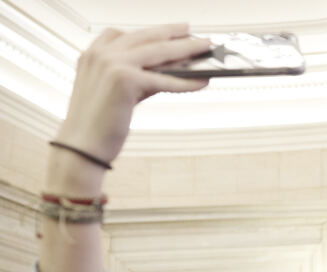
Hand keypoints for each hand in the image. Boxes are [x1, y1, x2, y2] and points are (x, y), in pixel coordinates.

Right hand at [54, 24, 208, 168]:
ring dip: (186, 48)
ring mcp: (111, 63)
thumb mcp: (116, 92)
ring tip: (204, 46)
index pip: (125, 34)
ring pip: (158, 51)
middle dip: (173, 32)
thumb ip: (138, 77)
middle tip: (193, 31)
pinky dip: (186, 81)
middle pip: (145, 37)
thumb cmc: (98, 124)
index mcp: (92, 54)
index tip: (171, 30)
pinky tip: (201, 81)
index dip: (152, 32)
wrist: (82, 146)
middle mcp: (100, 54)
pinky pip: (164, 79)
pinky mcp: (125, 79)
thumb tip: (170, 71)